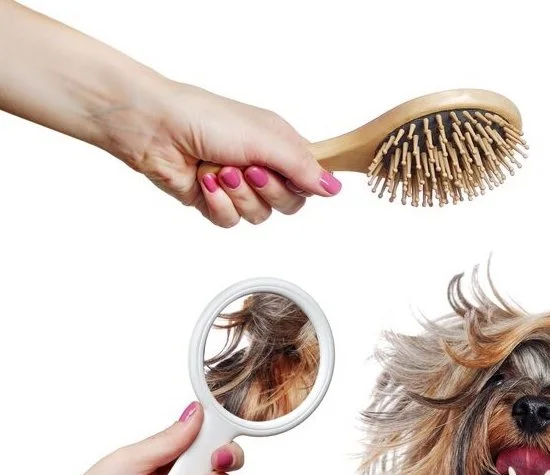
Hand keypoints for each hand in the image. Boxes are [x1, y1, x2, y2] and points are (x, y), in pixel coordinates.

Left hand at [107, 80, 340, 227]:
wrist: (154, 127)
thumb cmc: (204, 118)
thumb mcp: (265, 138)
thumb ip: (302, 167)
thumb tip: (334, 188)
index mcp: (279, 145)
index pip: (310, 178)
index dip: (305, 183)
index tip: (293, 176)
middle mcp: (262, 166)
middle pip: (290, 204)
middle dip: (268, 190)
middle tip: (249, 169)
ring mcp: (238, 186)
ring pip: (260, 215)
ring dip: (239, 195)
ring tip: (219, 170)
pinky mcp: (215, 202)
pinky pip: (232, 221)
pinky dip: (219, 203)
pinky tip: (205, 182)